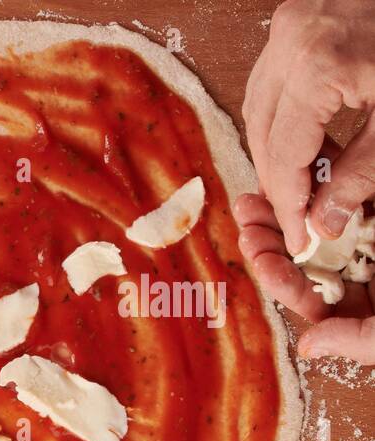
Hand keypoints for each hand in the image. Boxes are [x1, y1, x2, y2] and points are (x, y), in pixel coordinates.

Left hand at [234, 192, 374, 360]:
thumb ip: (357, 340)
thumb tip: (307, 347)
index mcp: (355, 308)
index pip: (303, 292)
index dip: (278, 276)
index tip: (259, 259)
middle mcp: (353, 277)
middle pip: (300, 257)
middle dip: (269, 238)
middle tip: (244, 217)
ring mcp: (363, 246)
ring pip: (314, 227)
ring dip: (283, 213)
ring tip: (253, 200)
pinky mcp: (373, 220)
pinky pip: (343, 201)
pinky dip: (318, 192)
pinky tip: (296, 180)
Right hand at [243, 0, 374, 252]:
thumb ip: (362, 173)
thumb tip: (326, 222)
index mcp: (319, 65)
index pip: (283, 155)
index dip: (289, 204)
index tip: (299, 238)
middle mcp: (290, 43)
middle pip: (260, 135)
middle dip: (281, 181)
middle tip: (304, 215)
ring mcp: (287, 29)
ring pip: (258, 111)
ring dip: (278, 151)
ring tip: (313, 178)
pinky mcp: (292, 23)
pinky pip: (270, 85)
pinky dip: (283, 119)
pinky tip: (311, 139)